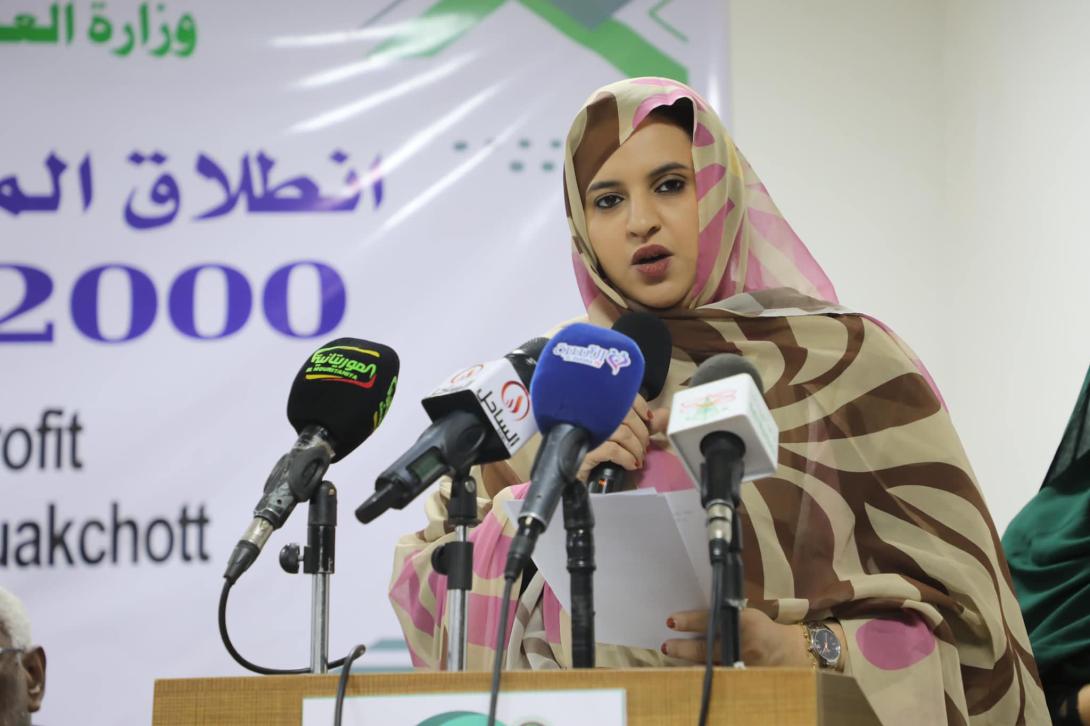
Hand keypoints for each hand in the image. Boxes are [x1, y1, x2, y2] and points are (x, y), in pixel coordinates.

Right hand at [576, 396, 668, 481]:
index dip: (640, 405)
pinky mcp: (584, 450)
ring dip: (636, 448)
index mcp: (596, 404)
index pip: (622, 395)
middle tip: (644, 447)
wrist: (573, 472)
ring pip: (623, 433)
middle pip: (626, 416)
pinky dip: (627, 457)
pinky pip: (613, 450)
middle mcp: (590, 413)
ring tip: (638, 458)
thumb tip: (664, 414)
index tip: (649, 418)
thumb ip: (642, 423)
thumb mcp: (620, 433)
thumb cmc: (595, 448)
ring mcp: (586, 431)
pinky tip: (631, 464)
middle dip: (642, 433)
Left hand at [662, 608, 814, 667]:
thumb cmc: (764, 630)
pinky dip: (705, 676)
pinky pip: (720, 679)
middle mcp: (744, 644)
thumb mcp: (747, 615)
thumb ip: (724, 615)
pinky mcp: (745, 680)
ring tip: (673, 658)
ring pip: (710, 667)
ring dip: (690, 664)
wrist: (792, 654)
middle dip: (683, 648)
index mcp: (745, 621)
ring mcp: (745, 666)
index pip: (710, 620)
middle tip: (667, 646)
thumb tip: (691, 618)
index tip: (670, 621)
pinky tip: (690, 675)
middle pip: (706, 648)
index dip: (689, 621)